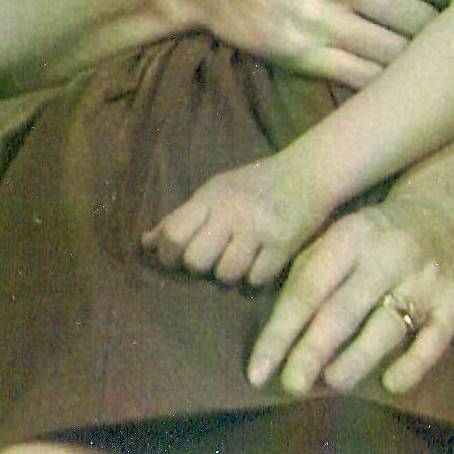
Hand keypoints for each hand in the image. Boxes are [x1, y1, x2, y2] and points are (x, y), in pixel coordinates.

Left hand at [145, 154, 326, 287]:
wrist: (307, 173)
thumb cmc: (253, 185)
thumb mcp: (213, 193)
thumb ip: (180, 218)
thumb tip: (146, 243)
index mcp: (211, 197)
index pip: (174, 234)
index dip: (168, 254)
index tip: (175, 259)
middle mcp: (233, 211)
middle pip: (196, 260)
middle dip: (199, 267)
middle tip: (211, 259)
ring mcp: (259, 229)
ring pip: (226, 275)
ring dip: (229, 274)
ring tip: (238, 259)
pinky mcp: (283, 246)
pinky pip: (256, 279)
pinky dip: (256, 276)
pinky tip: (261, 261)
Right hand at [171, 0, 447, 84]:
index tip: (448, 0)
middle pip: (420, 20)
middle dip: (439, 29)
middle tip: (446, 34)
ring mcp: (326, 24)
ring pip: (398, 54)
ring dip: (417, 59)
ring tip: (426, 58)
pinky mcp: (306, 57)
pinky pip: (365, 79)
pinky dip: (387, 82)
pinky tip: (395, 78)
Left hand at [246, 187, 453, 398]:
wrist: (447, 217)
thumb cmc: (376, 238)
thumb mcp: (340, 238)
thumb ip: (309, 276)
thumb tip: (276, 337)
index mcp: (351, 236)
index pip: (308, 288)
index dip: (281, 331)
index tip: (258, 369)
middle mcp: (389, 254)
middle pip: (343, 310)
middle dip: (312, 351)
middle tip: (290, 385)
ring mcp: (425, 280)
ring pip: (385, 327)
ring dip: (355, 360)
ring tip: (332, 382)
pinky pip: (431, 343)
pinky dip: (411, 366)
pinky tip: (390, 383)